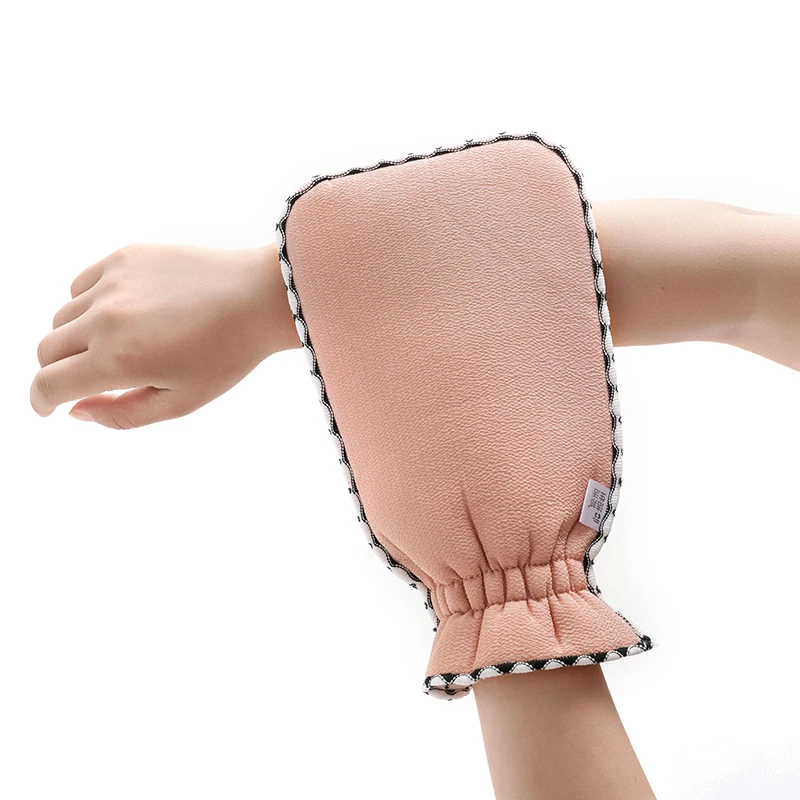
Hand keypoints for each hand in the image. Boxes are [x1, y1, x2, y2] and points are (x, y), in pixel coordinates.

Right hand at [31, 242, 299, 427]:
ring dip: (76, 338)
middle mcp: (106, 318)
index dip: (40, 401)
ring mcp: (113, 283)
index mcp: (118, 360)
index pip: (47, 383)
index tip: (48, 408)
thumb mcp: (180, 402)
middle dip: (59, 371)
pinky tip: (123, 314)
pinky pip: (82, 285)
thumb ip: (121, 415)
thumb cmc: (226, 355)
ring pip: (63, 317)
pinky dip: (89, 305)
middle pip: (48, 350)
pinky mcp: (123, 257)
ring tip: (120, 345)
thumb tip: (75, 412)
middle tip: (88, 379)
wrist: (259, 298)